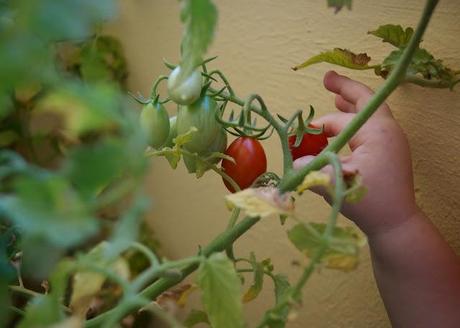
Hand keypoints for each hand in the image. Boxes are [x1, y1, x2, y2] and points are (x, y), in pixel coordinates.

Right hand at [294, 71, 417, 235]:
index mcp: (377, 133)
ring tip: (335, 95)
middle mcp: (387, 131)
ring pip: (369, 113)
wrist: (396, 225)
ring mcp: (391, 141)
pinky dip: (356, 121)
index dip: (317, 127)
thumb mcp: (336, 184)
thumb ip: (312, 169)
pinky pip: (371, 127)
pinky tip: (343, 126)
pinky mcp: (389, 152)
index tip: (299, 137)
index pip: (340, 121)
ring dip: (350, 104)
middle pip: (365, 100)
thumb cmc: (369, 202)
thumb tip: (294, 162)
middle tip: (326, 78)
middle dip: (344, 88)